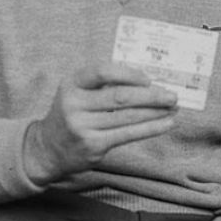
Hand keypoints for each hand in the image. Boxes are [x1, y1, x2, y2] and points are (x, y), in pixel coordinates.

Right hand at [24, 62, 177, 182]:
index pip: (102, 72)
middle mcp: (74, 104)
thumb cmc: (71, 115)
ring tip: (173, 108)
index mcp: (72, 84)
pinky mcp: (93, 145)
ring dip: (155, 112)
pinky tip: (165, 124)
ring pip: (127, 116)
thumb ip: (103, 84)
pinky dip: (151, 128)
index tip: (148, 78)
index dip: (128, 74)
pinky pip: (128, 134)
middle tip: (172, 95)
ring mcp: (83, 126)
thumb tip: (147, 81)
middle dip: (151, 95)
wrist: (47, 148)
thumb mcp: (77, 92)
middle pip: (120, 96)